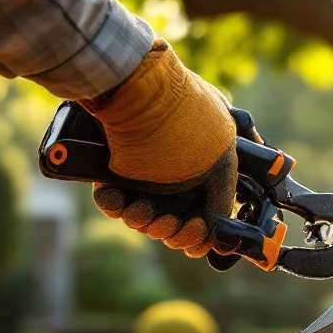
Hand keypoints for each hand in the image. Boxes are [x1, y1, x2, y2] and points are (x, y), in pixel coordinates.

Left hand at [82, 40, 253, 257]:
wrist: (143, 90)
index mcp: (198, 175)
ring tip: (143, 209)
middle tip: (175, 223)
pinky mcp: (110, 170)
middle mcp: (170, 176)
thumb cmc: (190, 124)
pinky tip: (117, 197)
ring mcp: (140, 174)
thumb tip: (220, 242)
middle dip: (171, 230)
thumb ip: (222, 203)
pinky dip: (113, 203)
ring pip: (139, 215)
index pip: (196, 218)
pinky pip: (111, 199)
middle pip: (168, 222)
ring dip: (143, 219)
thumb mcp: (220, 164)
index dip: (196, 234)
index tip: (197, 238)